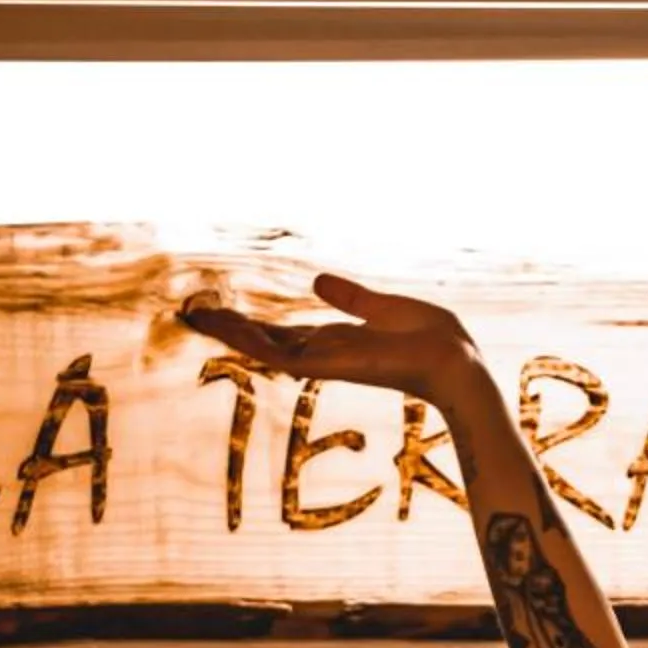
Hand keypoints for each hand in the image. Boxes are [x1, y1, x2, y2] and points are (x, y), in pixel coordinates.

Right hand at [178, 271, 482, 407]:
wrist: (455, 361)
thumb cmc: (434, 339)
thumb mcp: (384, 307)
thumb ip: (350, 297)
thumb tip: (316, 281)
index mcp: (337, 341)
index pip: (282, 334)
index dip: (250, 325)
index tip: (219, 313)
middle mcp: (324, 353)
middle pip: (264, 341)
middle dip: (228, 329)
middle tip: (192, 314)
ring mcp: (325, 362)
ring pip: (264, 348)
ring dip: (230, 333)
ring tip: (197, 317)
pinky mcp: (330, 366)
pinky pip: (282, 355)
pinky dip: (253, 343)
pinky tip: (228, 329)